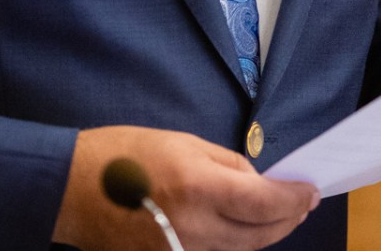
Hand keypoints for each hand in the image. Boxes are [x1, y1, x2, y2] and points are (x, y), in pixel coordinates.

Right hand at [53, 124, 318, 250]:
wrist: (70, 190)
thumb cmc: (123, 155)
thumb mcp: (182, 141)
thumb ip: (226, 163)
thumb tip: (255, 182)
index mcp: (198, 187)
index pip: (265, 202)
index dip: (294, 198)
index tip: (310, 190)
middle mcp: (195, 228)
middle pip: (260, 235)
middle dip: (288, 218)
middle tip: (303, 203)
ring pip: (241, 250)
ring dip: (266, 233)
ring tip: (280, 214)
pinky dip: (237, 242)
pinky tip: (245, 227)